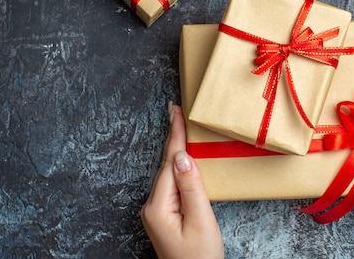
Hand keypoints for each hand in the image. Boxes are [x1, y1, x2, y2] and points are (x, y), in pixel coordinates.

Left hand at [141, 103, 223, 258]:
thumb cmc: (200, 258)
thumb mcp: (201, 222)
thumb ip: (192, 188)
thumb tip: (183, 156)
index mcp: (159, 206)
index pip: (170, 162)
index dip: (175, 135)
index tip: (175, 111)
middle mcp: (152, 206)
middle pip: (167, 165)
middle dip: (175, 138)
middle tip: (178, 111)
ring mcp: (156, 211)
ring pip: (169, 174)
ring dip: (177, 151)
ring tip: (181, 127)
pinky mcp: (164, 214)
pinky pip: (172, 184)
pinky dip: (179, 168)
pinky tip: (183, 158)